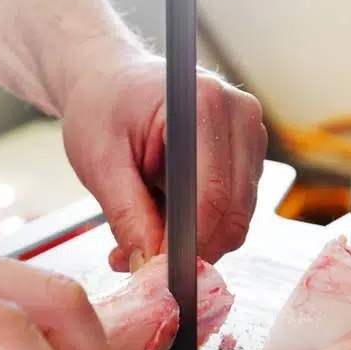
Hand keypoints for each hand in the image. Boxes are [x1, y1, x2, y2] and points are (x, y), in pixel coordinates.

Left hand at [60, 47, 266, 271]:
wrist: (108, 79)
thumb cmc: (101, 106)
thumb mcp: (100, 161)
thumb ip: (127, 213)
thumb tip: (149, 263)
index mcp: (205, 105)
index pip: (211, 194)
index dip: (186, 243)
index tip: (155, 271)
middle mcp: (241, 118)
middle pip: (233, 213)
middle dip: (189, 249)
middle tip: (139, 262)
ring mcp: (250, 137)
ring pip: (235, 219)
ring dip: (191, 242)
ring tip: (139, 236)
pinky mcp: (246, 157)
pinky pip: (230, 210)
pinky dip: (197, 228)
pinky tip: (159, 220)